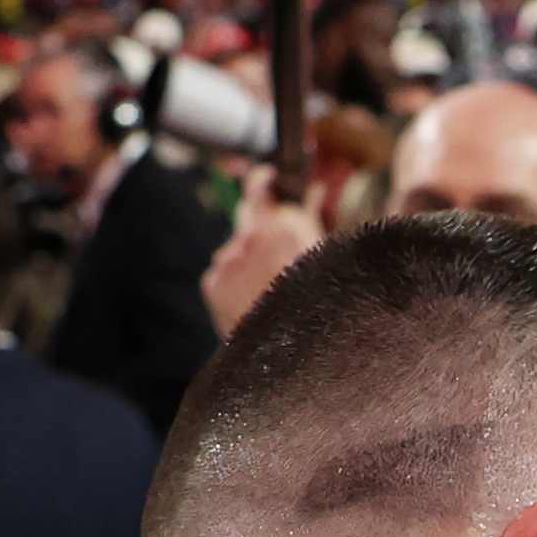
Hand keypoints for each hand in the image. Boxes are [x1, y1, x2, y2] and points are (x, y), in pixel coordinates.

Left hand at [202, 166, 322, 337]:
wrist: (289, 356)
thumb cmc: (317, 307)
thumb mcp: (323, 256)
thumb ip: (314, 217)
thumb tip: (316, 189)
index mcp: (286, 225)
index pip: (260, 186)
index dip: (263, 181)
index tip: (266, 180)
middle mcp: (252, 235)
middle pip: (246, 217)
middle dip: (258, 229)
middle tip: (271, 257)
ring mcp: (229, 259)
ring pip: (234, 251)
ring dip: (246, 263)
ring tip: (264, 294)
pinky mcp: (213, 282)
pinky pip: (220, 274)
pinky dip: (231, 285)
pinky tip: (249, 305)